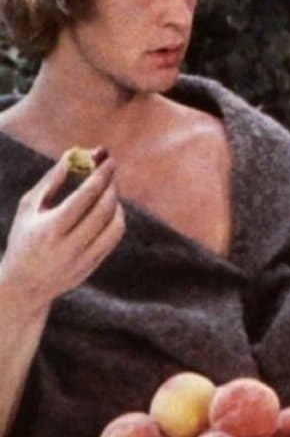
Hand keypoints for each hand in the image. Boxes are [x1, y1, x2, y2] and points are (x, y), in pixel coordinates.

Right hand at [0, 156, 123, 317]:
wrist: (24, 285)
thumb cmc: (24, 237)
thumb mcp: (29, 209)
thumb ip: (51, 181)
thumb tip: (73, 155)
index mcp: (49, 230)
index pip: (84, 198)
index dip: (100, 177)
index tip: (109, 161)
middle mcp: (69, 246)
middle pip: (103, 210)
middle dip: (111, 186)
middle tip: (110, 172)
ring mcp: (84, 259)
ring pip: (115, 225)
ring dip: (116, 203)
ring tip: (107, 191)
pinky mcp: (93, 265)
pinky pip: (114, 237)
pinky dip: (116, 219)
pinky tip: (108, 209)